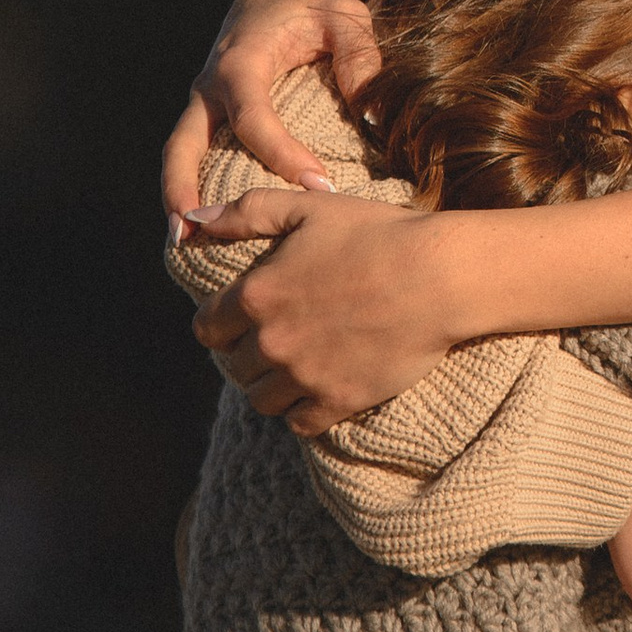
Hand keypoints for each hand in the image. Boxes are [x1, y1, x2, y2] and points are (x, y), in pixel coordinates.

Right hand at [160, 0, 382, 218]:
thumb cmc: (313, 2)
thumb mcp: (345, 15)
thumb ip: (359, 56)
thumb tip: (371, 114)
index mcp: (243, 59)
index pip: (254, 117)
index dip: (282, 154)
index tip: (320, 186)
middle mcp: (212, 83)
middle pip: (184, 143)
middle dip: (183, 188)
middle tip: (192, 234)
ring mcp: (205, 99)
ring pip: (178, 153)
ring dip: (177, 196)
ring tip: (183, 244)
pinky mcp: (209, 111)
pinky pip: (193, 152)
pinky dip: (191, 186)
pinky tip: (204, 226)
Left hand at [179, 190, 458, 431]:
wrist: (438, 276)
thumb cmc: (375, 233)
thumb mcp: (306, 208)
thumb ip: (245, 212)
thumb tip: (193, 220)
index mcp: (256, 295)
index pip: (206, 328)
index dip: (219, 322)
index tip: (238, 317)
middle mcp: (271, 342)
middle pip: (234, 367)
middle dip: (246, 353)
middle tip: (272, 340)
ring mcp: (304, 376)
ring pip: (261, 400)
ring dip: (270, 385)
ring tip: (292, 368)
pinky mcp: (338, 401)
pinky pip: (299, 423)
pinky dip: (301, 411)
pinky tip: (316, 390)